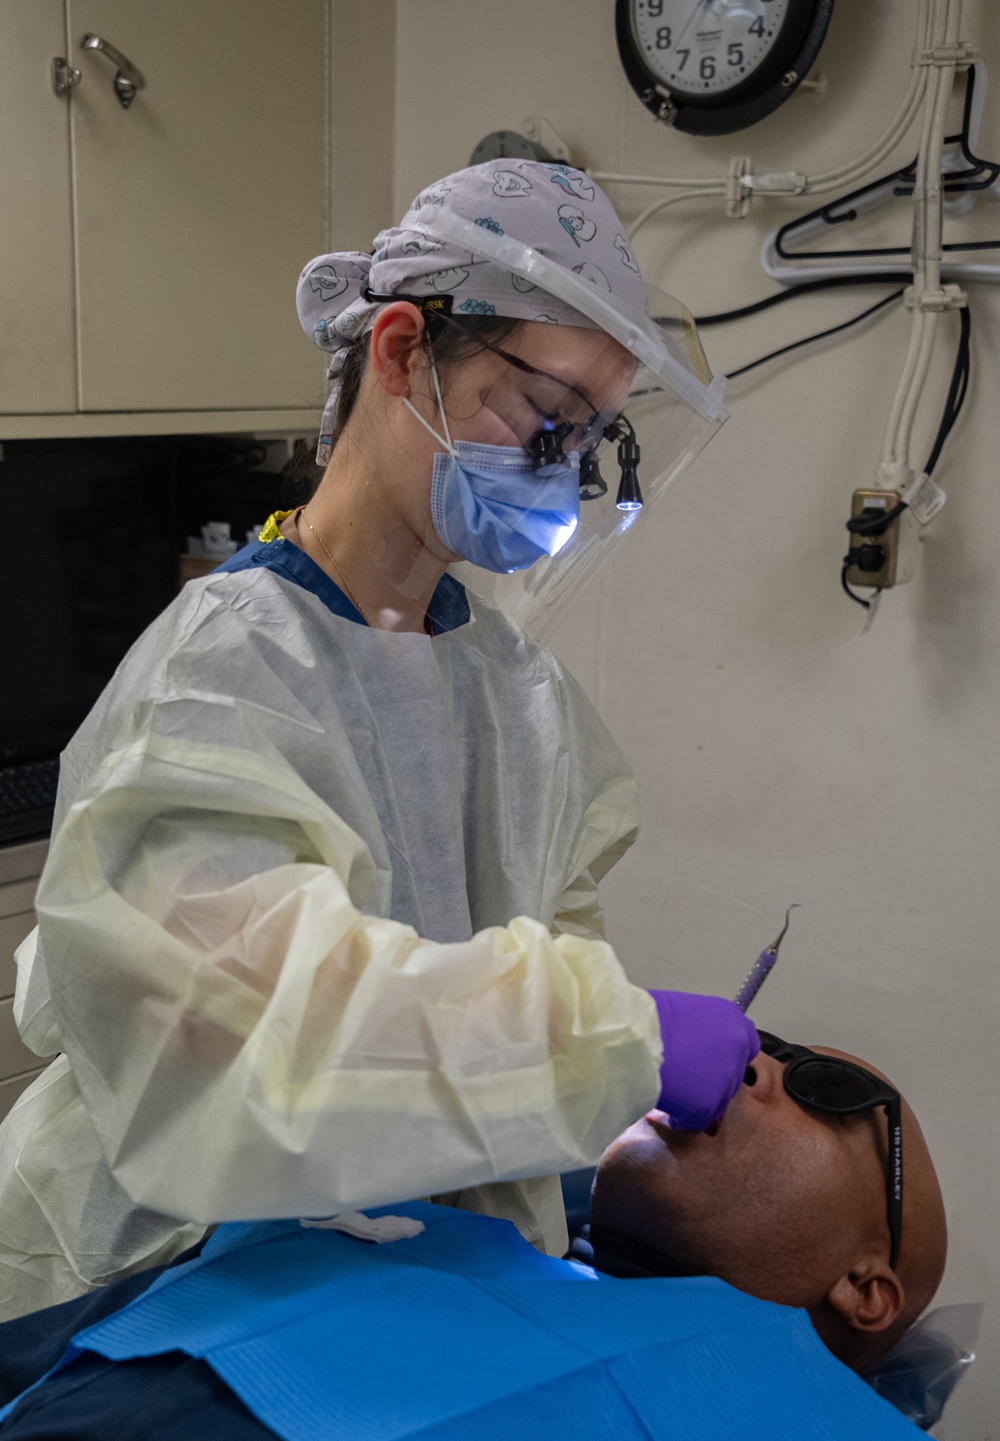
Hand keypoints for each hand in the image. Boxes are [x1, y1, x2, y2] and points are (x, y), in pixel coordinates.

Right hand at [649, 990, 759, 1131]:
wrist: (631, 1038)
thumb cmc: (648, 1020)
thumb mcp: (685, 1012)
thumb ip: (704, 1030)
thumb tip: (702, 1047)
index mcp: (732, 1020)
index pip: (747, 1044)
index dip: (727, 1056)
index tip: (711, 1062)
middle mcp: (737, 1048)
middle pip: (732, 1075)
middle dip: (711, 1079)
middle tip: (686, 1077)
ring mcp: (726, 1078)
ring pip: (717, 1100)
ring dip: (697, 1099)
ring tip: (671, 1089)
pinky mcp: (709, 1104)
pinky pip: (698, 1119)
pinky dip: (682, 1116)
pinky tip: (666, 1102)